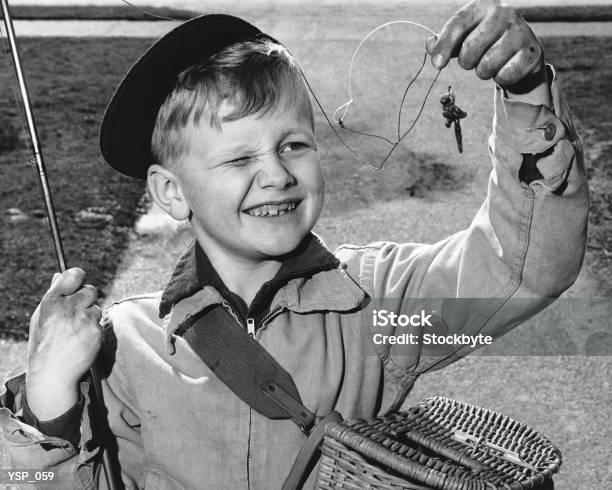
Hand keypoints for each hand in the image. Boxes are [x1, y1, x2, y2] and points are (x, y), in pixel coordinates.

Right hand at [26, 268, 101, 419]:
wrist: (52, 373)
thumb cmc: (44, 343)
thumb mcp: (41, 317)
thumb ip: (53, 295)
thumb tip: (59, 274)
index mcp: (52, 301)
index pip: (73, 274)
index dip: (78, 276)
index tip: (79, 280)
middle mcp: (68, 307)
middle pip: (91, 290)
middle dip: (87, 298)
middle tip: (78, 311)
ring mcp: (84, 319)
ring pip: (96, 308)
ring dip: (89, 317)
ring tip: (75, 332)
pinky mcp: (96, 331)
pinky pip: (99, 324)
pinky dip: (93, 331)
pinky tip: (81, 341)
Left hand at [426, 0, 548, 98]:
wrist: (521, 53)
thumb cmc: (485, 43)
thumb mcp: (462, 38)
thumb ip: (443, 42)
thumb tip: (430, 45)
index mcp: (485, 4)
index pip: (458, 24)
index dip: (444, 46)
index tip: (436, 65)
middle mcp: (506, 12)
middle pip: (469, 50)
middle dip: (467, 62)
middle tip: (475, 60)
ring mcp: (522, 31)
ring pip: (486, 66)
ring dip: (483, 72)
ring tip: (492, 62)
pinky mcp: (533, 52)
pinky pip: (504, 76)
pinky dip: (501, 79)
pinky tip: (507, 68)